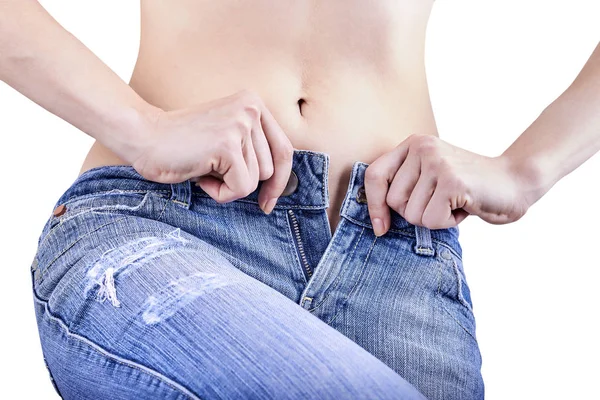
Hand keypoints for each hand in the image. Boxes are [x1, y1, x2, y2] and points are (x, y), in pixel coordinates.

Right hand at [125, 90, 293, 213]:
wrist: (142, 137)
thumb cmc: (182, 146)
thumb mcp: (227, 139)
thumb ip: (254, 149)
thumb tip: (281, 186)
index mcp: (254, 103)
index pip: (284, 150)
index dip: (281, 180)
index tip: (269, 201)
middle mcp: (252, 108)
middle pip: (270, 170)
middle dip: (242, 181)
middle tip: (211, 169)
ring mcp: (241, 124)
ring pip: (255, 180)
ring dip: (228, 186)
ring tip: (204, 168)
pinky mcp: (228, 144)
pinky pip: (241, 188)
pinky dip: (219, 192)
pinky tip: (200, 175)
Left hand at [364, 134, 531, 234]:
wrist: (515, 182)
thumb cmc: (467, 187)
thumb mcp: (430, 178)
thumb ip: (403, 186)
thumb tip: (375, 221)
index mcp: (413, 144)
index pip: (374, 175)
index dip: (373, 205)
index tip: (381, 227)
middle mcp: (422, 147)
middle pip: (393, 201)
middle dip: (416, 213)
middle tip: (442, 202)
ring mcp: (437, 162)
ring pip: (412, 214)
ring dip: (434, 218)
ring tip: (455, 202)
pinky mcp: (451, 180)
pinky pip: (431, 220)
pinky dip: (448, 223)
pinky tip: (464, 207)